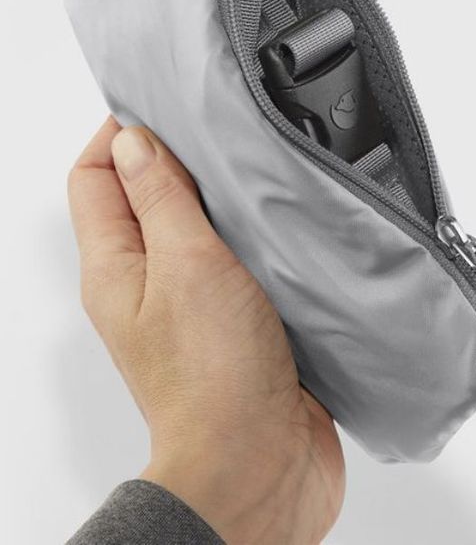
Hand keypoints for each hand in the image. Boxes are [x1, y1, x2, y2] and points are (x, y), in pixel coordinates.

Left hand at [68, 118, 344, 543]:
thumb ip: (161, 200)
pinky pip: (237, 260)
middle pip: (145, 196)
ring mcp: (195, 303)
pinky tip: (284, 222)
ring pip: (197, 226)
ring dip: (222, 198)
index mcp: (117, 267)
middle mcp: (149, 283)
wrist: (261, 464)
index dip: (121, 133)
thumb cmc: (216, 376)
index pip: (95, 176)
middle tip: (223, 133)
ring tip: (257, 170)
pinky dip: (253, 235)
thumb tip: (133, 141)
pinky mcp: (239, 319)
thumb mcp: (186, 266)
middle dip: (178, 159)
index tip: (167, 107)